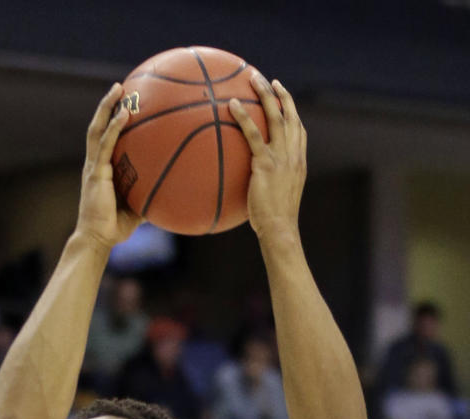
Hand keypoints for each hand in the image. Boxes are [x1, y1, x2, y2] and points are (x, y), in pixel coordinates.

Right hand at [76, 85, 142, 249]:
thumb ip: (151, 196)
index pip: (105, 139)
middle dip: (106, 106)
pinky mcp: (96, 173)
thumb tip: (174, 193)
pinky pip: (105, 144)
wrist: (97, 240)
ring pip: (97, 129)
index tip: (124, 104)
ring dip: (106, 107)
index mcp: (102, 170)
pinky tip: (124, 113)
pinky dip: (113, 127)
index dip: (111, 120)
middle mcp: (95, 164)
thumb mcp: (138, 209)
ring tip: (118, 88)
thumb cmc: (115, 228)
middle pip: (98, 127)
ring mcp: (94, 167)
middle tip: (120, 87)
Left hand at [229, 75, 305, 241]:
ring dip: (264, 94)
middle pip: (289, 115)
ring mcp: (281, 157)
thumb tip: (254, 183)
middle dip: (280, 94)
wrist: (280, 228)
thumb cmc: (275, 221)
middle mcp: (293, 154)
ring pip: (274, 116)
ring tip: (252, 78)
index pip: (298, 129)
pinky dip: (243, 117)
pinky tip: (231, 105)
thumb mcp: (277, 198)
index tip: (283, 95)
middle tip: (268, 80)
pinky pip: (253, 134)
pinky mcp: (266, 163)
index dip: (291, 110)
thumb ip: (270, 183)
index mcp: (298, 161)